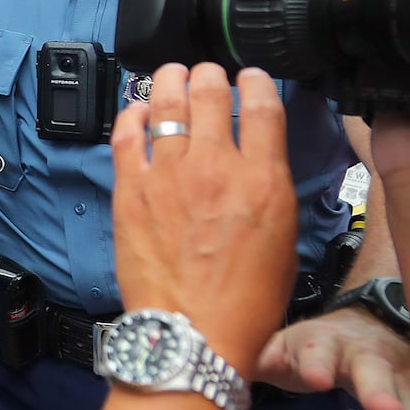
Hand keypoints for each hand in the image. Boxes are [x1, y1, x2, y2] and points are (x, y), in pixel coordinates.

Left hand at [109, 63, 297, 374]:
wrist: (193, 334)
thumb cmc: (243, 303)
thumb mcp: (283, 243)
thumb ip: (269, 193)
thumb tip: (256, 169)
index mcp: (264, 180)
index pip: (263, 106)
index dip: (256, 82)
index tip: (251, 77)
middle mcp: (216, 167)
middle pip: (210, 93)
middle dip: (209, 75)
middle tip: (205, 74)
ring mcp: (168, 175)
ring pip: (164, 104)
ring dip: (168, 81)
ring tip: (170, 75)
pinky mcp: (130, 189)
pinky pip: (125, 136)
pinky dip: (129, 115)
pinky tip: (134, 110)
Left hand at [254, 307, 409, 409]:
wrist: (364, 326)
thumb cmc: (313, 345)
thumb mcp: (283, 347)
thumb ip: (258, 359)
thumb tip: (215, 366)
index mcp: (322, 344)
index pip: (317, 352)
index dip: (315, 365)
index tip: (316, 378)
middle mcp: (363, 355)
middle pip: (372, 371)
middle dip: (377, 390)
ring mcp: (395, 372)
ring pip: (408, 391)